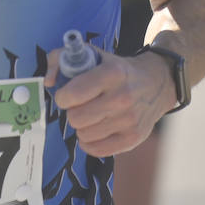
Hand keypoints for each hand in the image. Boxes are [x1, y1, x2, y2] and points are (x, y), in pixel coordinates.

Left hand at [45, 47, 173, 156]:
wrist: (157, 83)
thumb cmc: (118, 69)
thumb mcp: (93, 54)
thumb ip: (61, 59)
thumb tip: (48, 81)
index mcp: (111, 73)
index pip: (73, 94)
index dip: (63, 97)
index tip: (67, 95)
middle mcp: (122, 97)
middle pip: (76, 118)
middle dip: (72, 112)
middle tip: (80, 106)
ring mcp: (129, 120)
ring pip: (84, 135)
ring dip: (82, 127)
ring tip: (91, 116)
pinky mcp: (133, 138)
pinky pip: (97, 150)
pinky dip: (90, 143)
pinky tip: (95, 130)